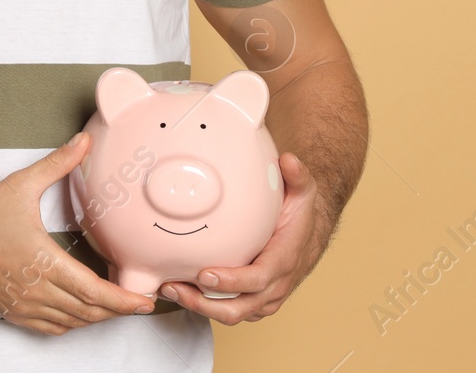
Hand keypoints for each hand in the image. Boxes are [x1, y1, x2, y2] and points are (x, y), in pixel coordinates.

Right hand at [0, 131, 155, 334]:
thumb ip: (58, 163)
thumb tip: (83, 142)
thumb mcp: (22, 185)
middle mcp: (37, 290)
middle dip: (118, 310)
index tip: (145, 301)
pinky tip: (79, 312)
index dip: (124, 301)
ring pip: (72, 322)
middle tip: (139, 302)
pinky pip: (51, 328)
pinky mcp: (13, 312)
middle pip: (89, 312)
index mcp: (44, 262)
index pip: (95, 293)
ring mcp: (24, 306)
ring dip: (96, 317)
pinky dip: (71, 323)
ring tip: (115, 305)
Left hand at [156, 152, 329, 325]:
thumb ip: (297, 177)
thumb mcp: (303, 193)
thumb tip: (288, 159)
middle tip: (174, 286)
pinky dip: (204, 305)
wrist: (307, 238)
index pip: (257, 279)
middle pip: (237, 308)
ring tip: (169, 289)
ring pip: (230, 314)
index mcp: (283, 262)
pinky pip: (228, 311)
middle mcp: (274, 287)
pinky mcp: (253, 303)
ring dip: (198, 306)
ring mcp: (263, 299)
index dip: (231, 281)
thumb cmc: (299, 216)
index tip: (205, 275)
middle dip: (203, 303)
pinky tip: (180, 290)